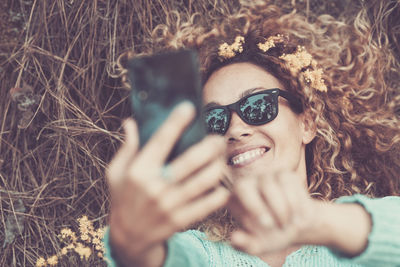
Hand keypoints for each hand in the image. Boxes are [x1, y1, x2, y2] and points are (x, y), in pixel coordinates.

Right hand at [107, 102, 229, 266]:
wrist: (129, 237)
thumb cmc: (123, 198)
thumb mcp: (116, 172)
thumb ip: (126, 148)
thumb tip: (130, 122)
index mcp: (138, 171)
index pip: (160, 141)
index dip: (176, 122)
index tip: (188, 108)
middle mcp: (155, 187)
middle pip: (191, 161)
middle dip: (210, 146)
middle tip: (218, 138)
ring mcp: (169, 205)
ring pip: (204, 181)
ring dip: (218, 166)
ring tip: (222, 159)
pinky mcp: (181, 220)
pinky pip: (208, 204)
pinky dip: (220, 193)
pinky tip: (223, 184)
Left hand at [228, 170, 317, 255]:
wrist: (295, 228)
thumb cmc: (271, 237)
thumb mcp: (257, 246)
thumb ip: (244, 245)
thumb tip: (234, 239)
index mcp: (234, 200)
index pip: (228, 196)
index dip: (245, 207)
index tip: (264, 225)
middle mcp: (247, 184)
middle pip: (244, 185)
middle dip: (256, 206)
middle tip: (269, 226)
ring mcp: (265, 176)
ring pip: (269, 185)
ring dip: (280, 208)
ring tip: (286, 225)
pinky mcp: (284, 174)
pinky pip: (288, 183)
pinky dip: (294, 202)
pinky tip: (296, 216)